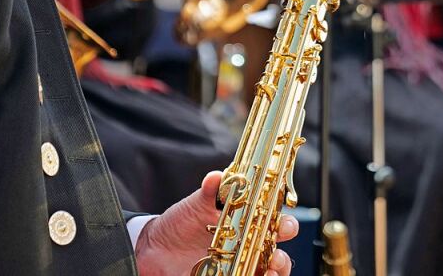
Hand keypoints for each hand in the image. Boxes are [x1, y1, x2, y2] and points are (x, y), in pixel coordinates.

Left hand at [134, 171, 297, 275]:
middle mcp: (247, 246)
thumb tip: (217, 176)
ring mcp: (237, 265)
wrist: (155, 248)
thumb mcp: (196, 204)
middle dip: (282, 258)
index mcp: (247, 223)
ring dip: (274, 275)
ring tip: (267, 274)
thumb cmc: (182, 222)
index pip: (276, 223)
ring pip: (267, 273)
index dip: (286, 225)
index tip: (283, 227)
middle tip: (275, 257)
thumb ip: (210, 190)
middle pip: (276, 254)